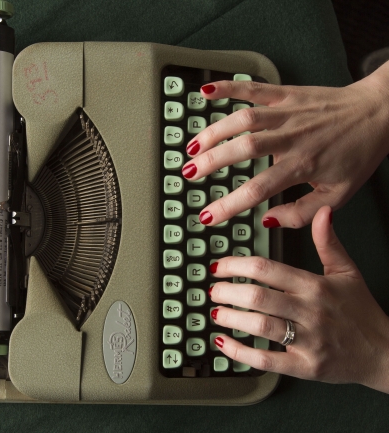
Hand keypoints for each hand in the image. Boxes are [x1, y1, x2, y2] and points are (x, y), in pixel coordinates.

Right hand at [182, 61, 388, 227]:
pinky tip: (207, 91)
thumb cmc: (358, 154)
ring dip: (213, 131)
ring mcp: (287, 112)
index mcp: (302, 165)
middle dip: (210, 163)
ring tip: (192, 146)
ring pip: (244, 119)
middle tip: (188, 174)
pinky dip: (230, 87)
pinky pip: (255, 87)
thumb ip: (301, 213)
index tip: (207, 216)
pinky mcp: (287, 93)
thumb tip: (268, 220)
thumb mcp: (337, 195)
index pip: (257, 190)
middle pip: (243, 149)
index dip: (228, 205)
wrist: (379, 112)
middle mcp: (291, 137)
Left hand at [209, 206, 388, 392]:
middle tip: (214, 290)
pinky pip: (266, 361)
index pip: (267, 269)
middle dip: (227, 292)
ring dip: (231, 318)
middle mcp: (309, 311)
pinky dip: (240, 352)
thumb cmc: (361, 311)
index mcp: (315, 285)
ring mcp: (307, 341)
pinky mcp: (305, 367)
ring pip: (260, 326)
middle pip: (258, 296)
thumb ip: (328, 242)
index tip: (220, 266)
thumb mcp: (347, 271)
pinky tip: (223, 342)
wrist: (383, 353)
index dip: (236, 265)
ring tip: (215, 312)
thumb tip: (323, 212)